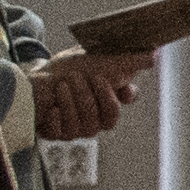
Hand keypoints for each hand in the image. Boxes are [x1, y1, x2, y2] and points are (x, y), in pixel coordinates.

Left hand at [31, 51, 148, 143]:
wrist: (35, 79)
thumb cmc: (68, 69)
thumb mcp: (101, 59)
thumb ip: (129, 60)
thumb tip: (154, 54)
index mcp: (109, 102)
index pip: (123, 106)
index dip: (118, 95)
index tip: (106, 80)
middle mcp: (96, 119)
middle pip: (106, 116)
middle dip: (88, 95)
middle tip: (77, 77)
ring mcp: (77, 129)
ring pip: (85, 125)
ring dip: (70, 101)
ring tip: (61, 86)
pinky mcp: (58, 135)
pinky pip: (64, 131)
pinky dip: (56, 115)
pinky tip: (51, 106)